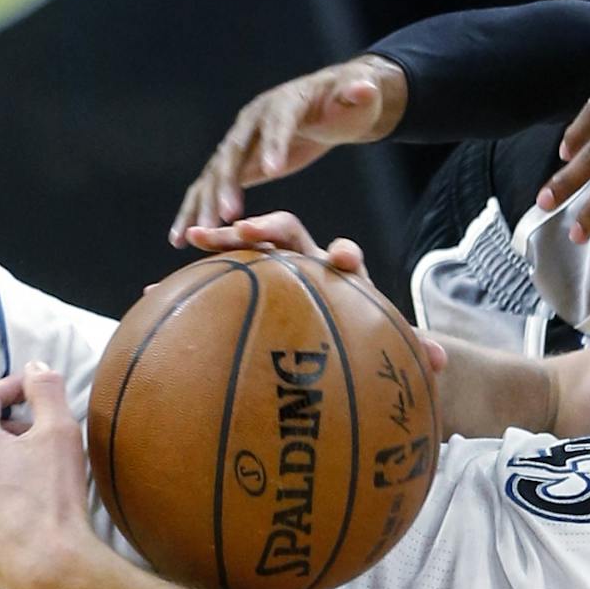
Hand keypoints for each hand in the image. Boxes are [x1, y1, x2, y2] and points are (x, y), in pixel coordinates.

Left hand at [0, 364, 102, 588]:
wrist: (48, 566)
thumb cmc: (54, 496)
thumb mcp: (61, 432)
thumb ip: (46, 390)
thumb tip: (34, 365)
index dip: (12, 388)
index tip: (33, 390)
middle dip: (5, 433)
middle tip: (38, 442)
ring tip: (26, 482)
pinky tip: (11, 516)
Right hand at [171, 56, 406, 245]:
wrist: (329, 103)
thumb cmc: (349, 101)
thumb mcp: (360, 95)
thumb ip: (360, 93)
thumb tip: (364, 89)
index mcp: (284, 103)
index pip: (277, 124)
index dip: (274, 145)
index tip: (272, 172)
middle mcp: (253, 120)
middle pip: (236, 151)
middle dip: (229, 183)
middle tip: (228, 215)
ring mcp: (241, 141)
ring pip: (216, 173)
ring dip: (206, 202)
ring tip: (198, 233)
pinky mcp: (238, 163)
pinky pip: (211, 187)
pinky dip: (195, 209)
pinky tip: (180, 238)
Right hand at [173, 212, 447, 373]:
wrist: (345, 337)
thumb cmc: (367, 339)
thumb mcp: (392, 349)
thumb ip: (412, 351)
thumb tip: (439, 360)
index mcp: (343, 275)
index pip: (344, 254)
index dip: (341, 253)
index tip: (339, 256)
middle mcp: (307, 264)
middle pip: (289, 233)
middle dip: (270, 228)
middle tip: (249, 230)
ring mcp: (273, 272)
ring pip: (247, 249)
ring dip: (222, 240)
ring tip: (191, 238)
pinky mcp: (244, 287)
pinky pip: (211, 282)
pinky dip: (186, 286)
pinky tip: (150, 295)